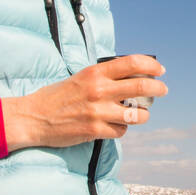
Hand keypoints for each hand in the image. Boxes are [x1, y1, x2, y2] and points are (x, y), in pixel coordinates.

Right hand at [2, 55, 166, 150]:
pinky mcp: (95, 130)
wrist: (33, 117)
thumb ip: (104, 76)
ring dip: (142, 114)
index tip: (160, 70)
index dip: (151, 66)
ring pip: (137, 114)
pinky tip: (114, 125)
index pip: (132, 63)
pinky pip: (121, 131)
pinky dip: (122, 129)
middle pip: (142, 87)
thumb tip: (132, 75)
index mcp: (95, 73)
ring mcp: (98, 111)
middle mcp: (99, 90)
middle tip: (162, 90)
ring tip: (138, 114)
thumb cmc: (57, 96)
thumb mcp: (81, 77)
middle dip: (158, 89)